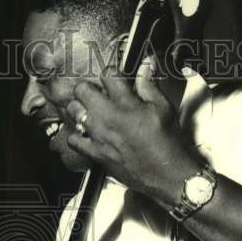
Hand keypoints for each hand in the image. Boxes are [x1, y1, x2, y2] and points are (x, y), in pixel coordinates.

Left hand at [65, 57, 200, 206]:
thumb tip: (145, 66)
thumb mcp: (164, 108)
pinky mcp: (96, 154)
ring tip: (90, 110)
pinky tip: (86, 132)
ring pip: (73, 112)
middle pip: (82, 90)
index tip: (114, 78)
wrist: (167, 174)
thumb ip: (149, 85)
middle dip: (89, 87)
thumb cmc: (168, 142)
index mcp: (126, 104)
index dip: (110, 73)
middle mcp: (108, 118)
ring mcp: (99, 136)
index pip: (107, 76)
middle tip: (97, 92)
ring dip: (80, 107)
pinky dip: (76, 134)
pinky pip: (73, 139)